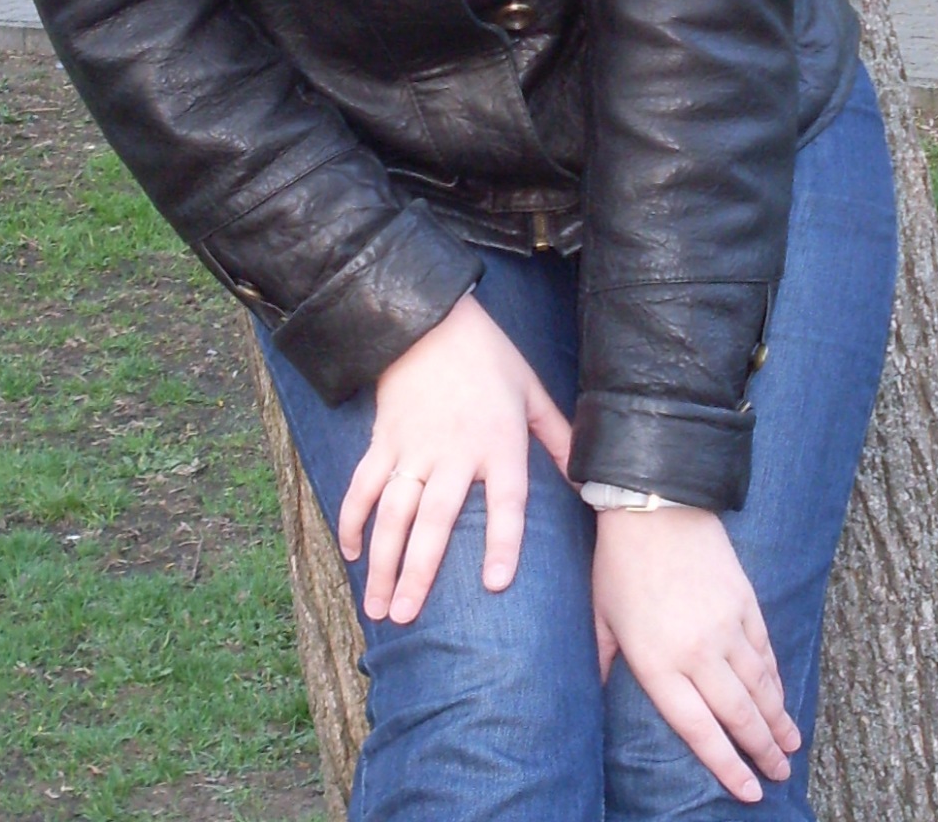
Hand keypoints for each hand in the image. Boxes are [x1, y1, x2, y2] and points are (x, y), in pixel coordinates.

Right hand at [338, 293, 572, 625]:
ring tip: (378, 607)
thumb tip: (588, 476)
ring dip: (383, 562)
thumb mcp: (531, 390)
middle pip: (435, 521)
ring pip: (393, 513)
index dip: (502, 542)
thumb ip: (560, 436)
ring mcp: (413, 447)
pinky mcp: (383, 439)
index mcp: (498, 441)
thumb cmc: (488, 357)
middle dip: (419, 573)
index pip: (505, 501)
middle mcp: (454, 451)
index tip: (493, 584)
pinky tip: (348, 552)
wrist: (432, 318)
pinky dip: (351, 518)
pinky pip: (364, 484)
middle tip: (406, 619)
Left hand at [592, 506, 800, 804]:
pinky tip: (782, 695)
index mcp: (658, 664)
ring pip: (760, 686)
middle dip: (762, 751)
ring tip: (791, 745)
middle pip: (738, 715)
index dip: (726, 766)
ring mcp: (727, 627)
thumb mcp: (602, 618)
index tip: (749, 792)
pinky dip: (776, 678)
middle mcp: (698, 653)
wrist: (654, 503)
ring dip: (778, 720)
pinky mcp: (744, 602)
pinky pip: (765, 651)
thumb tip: (605, 695)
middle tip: (779, 775)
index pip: (699, 730)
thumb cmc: (618, 563)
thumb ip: (608, 663)